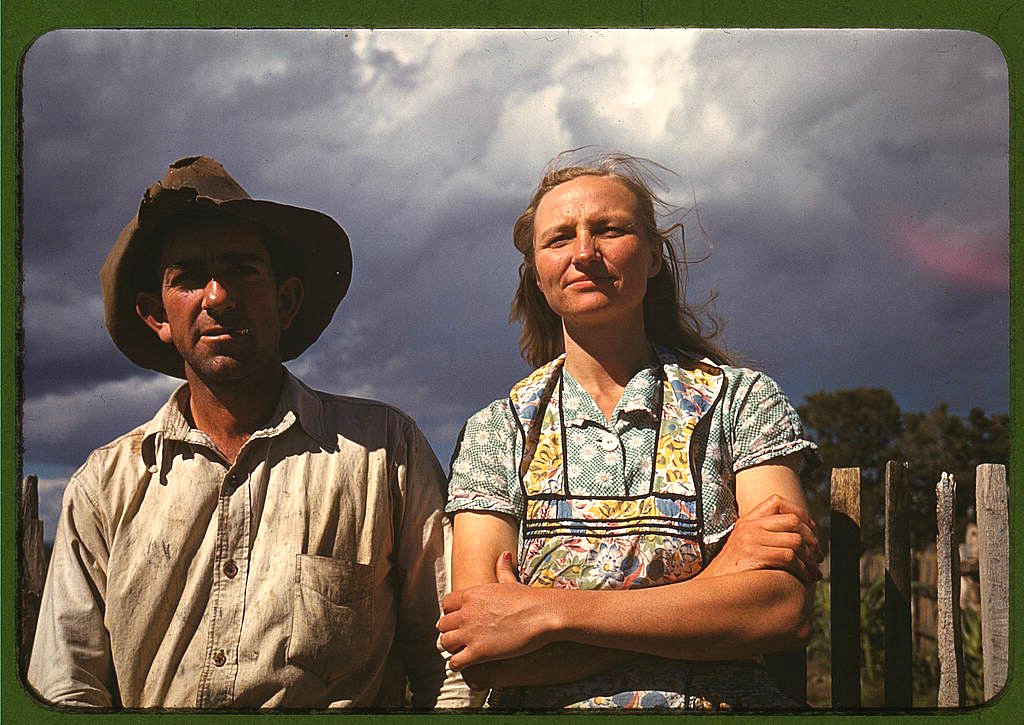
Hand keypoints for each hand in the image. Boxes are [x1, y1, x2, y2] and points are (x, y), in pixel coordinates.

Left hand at [437, 551, 553, 670]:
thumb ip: (502, 569)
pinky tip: (466, 663)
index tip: (460, 620)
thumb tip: (505, 555)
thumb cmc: (529, 598)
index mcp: (472, 594)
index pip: (447, 604)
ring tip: (462, 651)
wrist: (542, 614)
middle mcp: (466, 612)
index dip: (452, 613)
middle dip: (450, 631)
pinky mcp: (478, 652)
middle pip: (443, 625)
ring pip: (445, 643)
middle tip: (461, 637)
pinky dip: (458, 664)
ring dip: (452, 648)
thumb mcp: (511, 581)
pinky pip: (455, 662)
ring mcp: (470, 633)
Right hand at [702, 494, 823, 581]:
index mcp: (747, 521)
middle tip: (819, 556)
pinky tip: (803, 578)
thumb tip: (797, 538)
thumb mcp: (743, 546)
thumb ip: (764, 537)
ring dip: (810, 558)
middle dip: (812, 539)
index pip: (777, 502)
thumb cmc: (732, 572)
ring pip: (795, 541)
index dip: (799, 513)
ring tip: (814, 571)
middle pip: (793, 521)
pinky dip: (802, 569)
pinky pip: (789, 557)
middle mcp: (749, 526)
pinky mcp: (755, 555)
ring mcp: (751, 540)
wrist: (712, 588)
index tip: (811, 529)